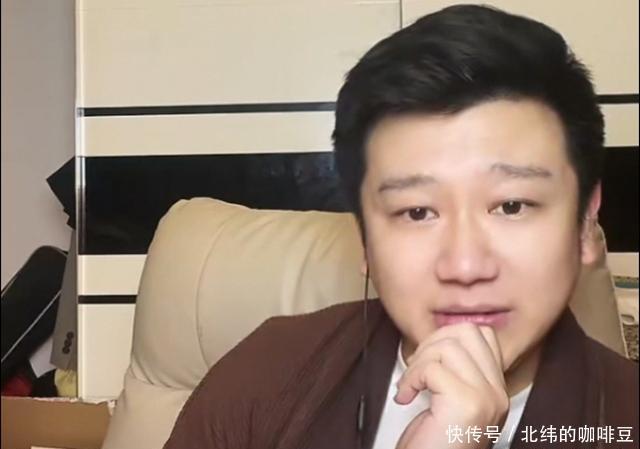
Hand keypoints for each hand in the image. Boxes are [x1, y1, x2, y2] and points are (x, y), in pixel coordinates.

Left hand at [395, 323, 508, 448]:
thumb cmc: (433, 444)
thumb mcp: (448, 403)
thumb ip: (452, 373)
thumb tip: (436, 340)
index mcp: (495, 390)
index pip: (484, 335)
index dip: (449, 336)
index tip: (429, 360)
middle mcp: (497, 392)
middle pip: (468, 331)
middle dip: (432, 342)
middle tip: (417, 369)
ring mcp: (485, 397)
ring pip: (448, 346)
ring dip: (418, 362)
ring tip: (410, 386)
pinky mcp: (465, 403)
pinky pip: (432, 368)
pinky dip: (410, 378)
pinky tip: (406, 397)